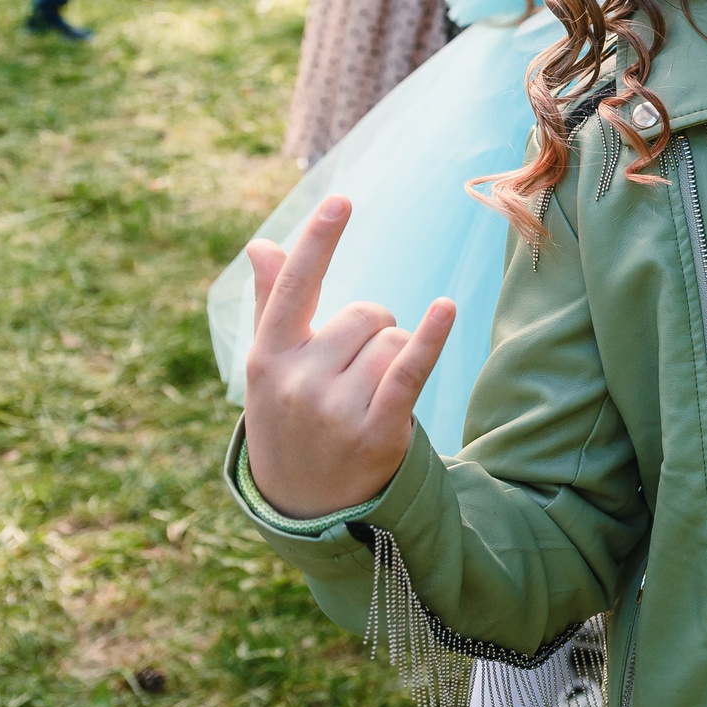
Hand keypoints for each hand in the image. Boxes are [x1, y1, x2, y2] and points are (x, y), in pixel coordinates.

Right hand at [241, 196, 455, 519]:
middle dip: (372, 331)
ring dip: (395, 356)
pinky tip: (445, 307)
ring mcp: (335, 409)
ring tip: (369, 395)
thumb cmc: (288, 418)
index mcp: (267, 357)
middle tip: (354, 373)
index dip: (319, 241)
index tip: (341, 200)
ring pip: (393, 339)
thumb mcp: (269, 366)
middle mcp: (297, 380)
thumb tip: (261, 244)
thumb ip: (272, 302)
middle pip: (366, 312)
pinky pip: (409, 369)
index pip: (294, 287)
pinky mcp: (376, 431)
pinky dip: (429, 337)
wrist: (305, 506)